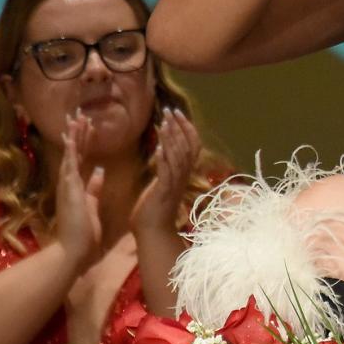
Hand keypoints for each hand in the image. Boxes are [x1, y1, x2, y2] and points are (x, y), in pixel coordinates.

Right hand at [55, 112, 103, 271]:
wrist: (73, 252)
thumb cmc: (83, 234)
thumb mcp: (92, 206)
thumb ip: (94, 188)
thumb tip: (100, 171)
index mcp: (76, 187)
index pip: (81, 159)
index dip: (84, 142)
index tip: (88, 126)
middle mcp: (69, 183)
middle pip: (73, 153)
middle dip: (77, 133)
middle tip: (78, 114)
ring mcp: (67, 186)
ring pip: (71, 155)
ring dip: (74, 136)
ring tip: (76, 117)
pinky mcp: (70, 190)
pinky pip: (70, 166)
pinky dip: (72, 151)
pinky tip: (72, 137)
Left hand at [130, 108, 200, 236]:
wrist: (152, 233)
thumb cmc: (152, 210)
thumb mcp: (160, 184)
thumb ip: (163, 168)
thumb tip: (161, 151)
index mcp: (182, 173)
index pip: (191, 145)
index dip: (186, 128)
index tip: (176, 113)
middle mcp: (183, 176)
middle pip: (188, 146)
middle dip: (179, 127)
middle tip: (170, 110)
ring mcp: (175, 184)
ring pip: (179, 156)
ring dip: (172, 138)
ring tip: (164, 122)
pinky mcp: (164, 192)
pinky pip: (167, 172)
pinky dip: (164, 158)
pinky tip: (159, 146)